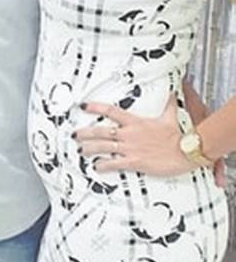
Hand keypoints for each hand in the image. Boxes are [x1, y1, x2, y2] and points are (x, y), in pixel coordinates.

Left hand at [75, 95, 193, 176]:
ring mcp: (130, 148)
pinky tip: (96, 166)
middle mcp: (130, 134)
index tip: (84, 106)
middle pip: (101, 131)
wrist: (185, 151)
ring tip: (81, 150)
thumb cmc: (177, 137)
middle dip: (85, 133)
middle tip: (75, 134)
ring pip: (103, 147)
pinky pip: (114, 163)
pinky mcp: (134, 161)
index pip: (111, 111)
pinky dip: (103, 165)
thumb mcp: (170, 117)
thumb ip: (167, 105)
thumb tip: (171, 94)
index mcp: (136, 122)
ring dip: (89, 149)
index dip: (95, 107)